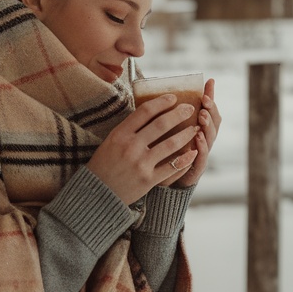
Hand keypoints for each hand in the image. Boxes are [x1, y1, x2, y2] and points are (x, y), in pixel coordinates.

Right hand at [86, 93, 202, 205]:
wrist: (97, 193)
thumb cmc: (105, 164)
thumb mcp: (111, 141)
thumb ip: (129, 129)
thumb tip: (152, 112)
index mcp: (120, 134)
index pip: (145, 111)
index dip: (162, 102)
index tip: (174, 98)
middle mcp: (131, 147)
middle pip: (161, 124)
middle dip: (179, 114)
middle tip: (190, 109)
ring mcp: (140, 164)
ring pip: (171, 144)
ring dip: (186, 134)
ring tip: (195, 129)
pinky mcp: (148, 180)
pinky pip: (172, 167)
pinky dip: (185, 159)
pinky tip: (194, 152)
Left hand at [155, 78, 220, 189]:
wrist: (160, 183)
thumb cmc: (162, 153)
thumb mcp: (164, 130)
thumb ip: (166, 114)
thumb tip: (161, 90)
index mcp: (196, 129)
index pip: (208, 110)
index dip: (210, 96)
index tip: (208, 82)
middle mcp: (202, 140)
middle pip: (213, 123)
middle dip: (210, 110)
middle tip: (205, 100)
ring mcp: (200, 155)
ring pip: (209, 138)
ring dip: (206, 126)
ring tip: (202, 115)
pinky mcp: (195, 170)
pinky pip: (201, 158)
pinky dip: (201, 147)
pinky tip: (197, 138)